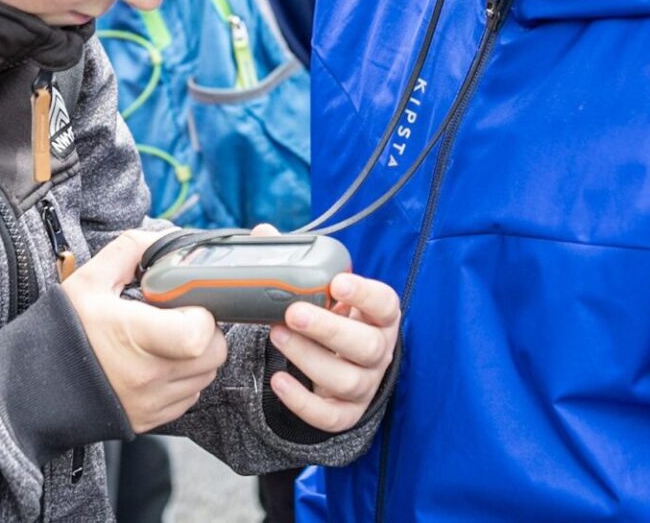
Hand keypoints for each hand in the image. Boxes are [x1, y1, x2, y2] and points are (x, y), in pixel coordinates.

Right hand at [64, 229, 228, 432]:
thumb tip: (163, 241)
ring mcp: (152, 403)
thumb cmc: (62, 331)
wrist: (34, 385)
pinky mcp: (151, 419)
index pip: (199, 334)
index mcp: (136, 337)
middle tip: (177, 317)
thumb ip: (131, 250)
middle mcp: (149, 377)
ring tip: (164, 339)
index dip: (201, 314)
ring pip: (205, 376)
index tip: (183, 304)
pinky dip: (182, 378)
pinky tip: (156, 362)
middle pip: (213, 353)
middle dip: (204, 330)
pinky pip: (189, 397)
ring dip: (196, 355)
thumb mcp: (90, 279)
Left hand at [253, 224, 399, 432]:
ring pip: (346, 380)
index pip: (385, 304)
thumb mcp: (324, 292)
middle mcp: (379, 351)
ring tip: (277, 335)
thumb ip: (298, 263)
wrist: (338, 363)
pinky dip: (302, 402)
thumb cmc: (332, 318)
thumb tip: (264, 233)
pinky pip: (330, 416)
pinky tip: (278, 382)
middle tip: (293, 313)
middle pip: (366, 345)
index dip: (365, 294)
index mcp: (379, 316)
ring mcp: (365, 385)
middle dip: (328, 329)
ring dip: (308, 358)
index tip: (338, 282)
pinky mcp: (346, 412)